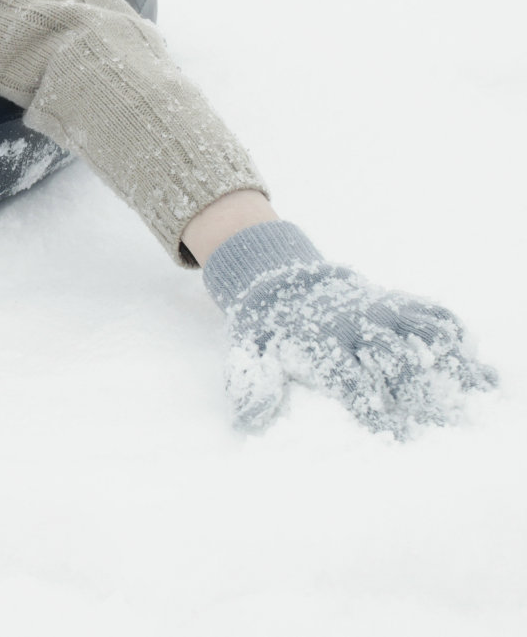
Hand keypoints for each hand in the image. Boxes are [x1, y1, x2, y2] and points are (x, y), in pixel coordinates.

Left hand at [202, 221, 495, 438]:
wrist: (288, 285)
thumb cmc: (272, 333)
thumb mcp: (250, 354)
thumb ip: (252, 385)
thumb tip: (247, 422)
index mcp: (320, 339)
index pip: (350, 380)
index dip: (374, 409)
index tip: (397, 436)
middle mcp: (356, 322)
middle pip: (395, 358)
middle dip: (417, 392)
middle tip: (439, 424)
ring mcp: (381, 308)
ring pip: (423, 332)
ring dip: (450, 362)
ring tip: (475, 393)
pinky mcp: (398, 301)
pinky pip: (435, 313)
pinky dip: (457, 334)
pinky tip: (474, 361)